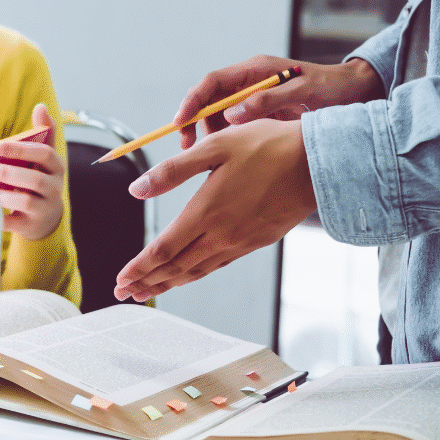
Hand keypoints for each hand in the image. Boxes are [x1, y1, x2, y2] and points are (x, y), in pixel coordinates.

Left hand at [0, 104, 64, 240]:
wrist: (45, 216)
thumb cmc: (40, 178)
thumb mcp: (44, 158)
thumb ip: (43, 132)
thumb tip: (41, 106)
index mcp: (57, 167)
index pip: (45, 155)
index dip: (22, 150)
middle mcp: (55, 188)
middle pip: (34, 180)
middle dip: (7, 173)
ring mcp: (44, 208)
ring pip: (26, 202)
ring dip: (2, 195)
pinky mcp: (31, 225)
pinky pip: (14, 222)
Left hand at [114, 119, 315, 301]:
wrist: (319, 162)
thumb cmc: (268, 145)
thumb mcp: (215, 147)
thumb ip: (173, 171)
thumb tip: (136, 189)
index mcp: (207, 212)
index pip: (163, 250)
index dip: (138, 268)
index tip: (121, 280)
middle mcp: (222, 234)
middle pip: (176, 268)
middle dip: (146, 282)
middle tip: (124, 294)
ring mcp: (241, 242)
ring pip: (197, 271)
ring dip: (168, 283)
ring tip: (147, 291)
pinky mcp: (257, 241)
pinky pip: (218, 264)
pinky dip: (196, 274)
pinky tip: (188, 273)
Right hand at [174, 55, 383, 148]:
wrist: (353, 94)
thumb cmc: (331, 88)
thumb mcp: (302, 92)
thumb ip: (267, 101)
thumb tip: (231, 116)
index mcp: (255, 70)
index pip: (212, 82)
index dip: (193, 101)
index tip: (182, 122)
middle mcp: (249, 83)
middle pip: (209, 100)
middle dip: (194, 121)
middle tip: (187, 147)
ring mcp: (253, 100)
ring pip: (217, 116)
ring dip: (208, 134)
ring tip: (207, 155)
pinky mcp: (259, 115)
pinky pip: (233, 127)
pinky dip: (225, 141)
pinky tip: (226, 156)